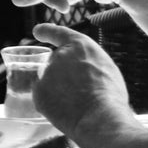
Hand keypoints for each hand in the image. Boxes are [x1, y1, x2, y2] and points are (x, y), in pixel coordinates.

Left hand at [27, 23, 130, 137]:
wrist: (100, 116)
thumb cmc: (110, 95)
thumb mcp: (105, 67)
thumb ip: (88, 62)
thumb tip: (82, 71)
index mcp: (78, 45)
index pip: (57, 32)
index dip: (46, 31)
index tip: (37, 31)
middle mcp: (59, 54)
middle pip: (55, 63)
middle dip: (62, 76)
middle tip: (78, 93)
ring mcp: (46, 73)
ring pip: (48, 82)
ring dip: (57, 91)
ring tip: (76, 105)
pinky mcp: (38, 92)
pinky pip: (43, 98)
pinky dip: (52, 105)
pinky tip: (66, 111)